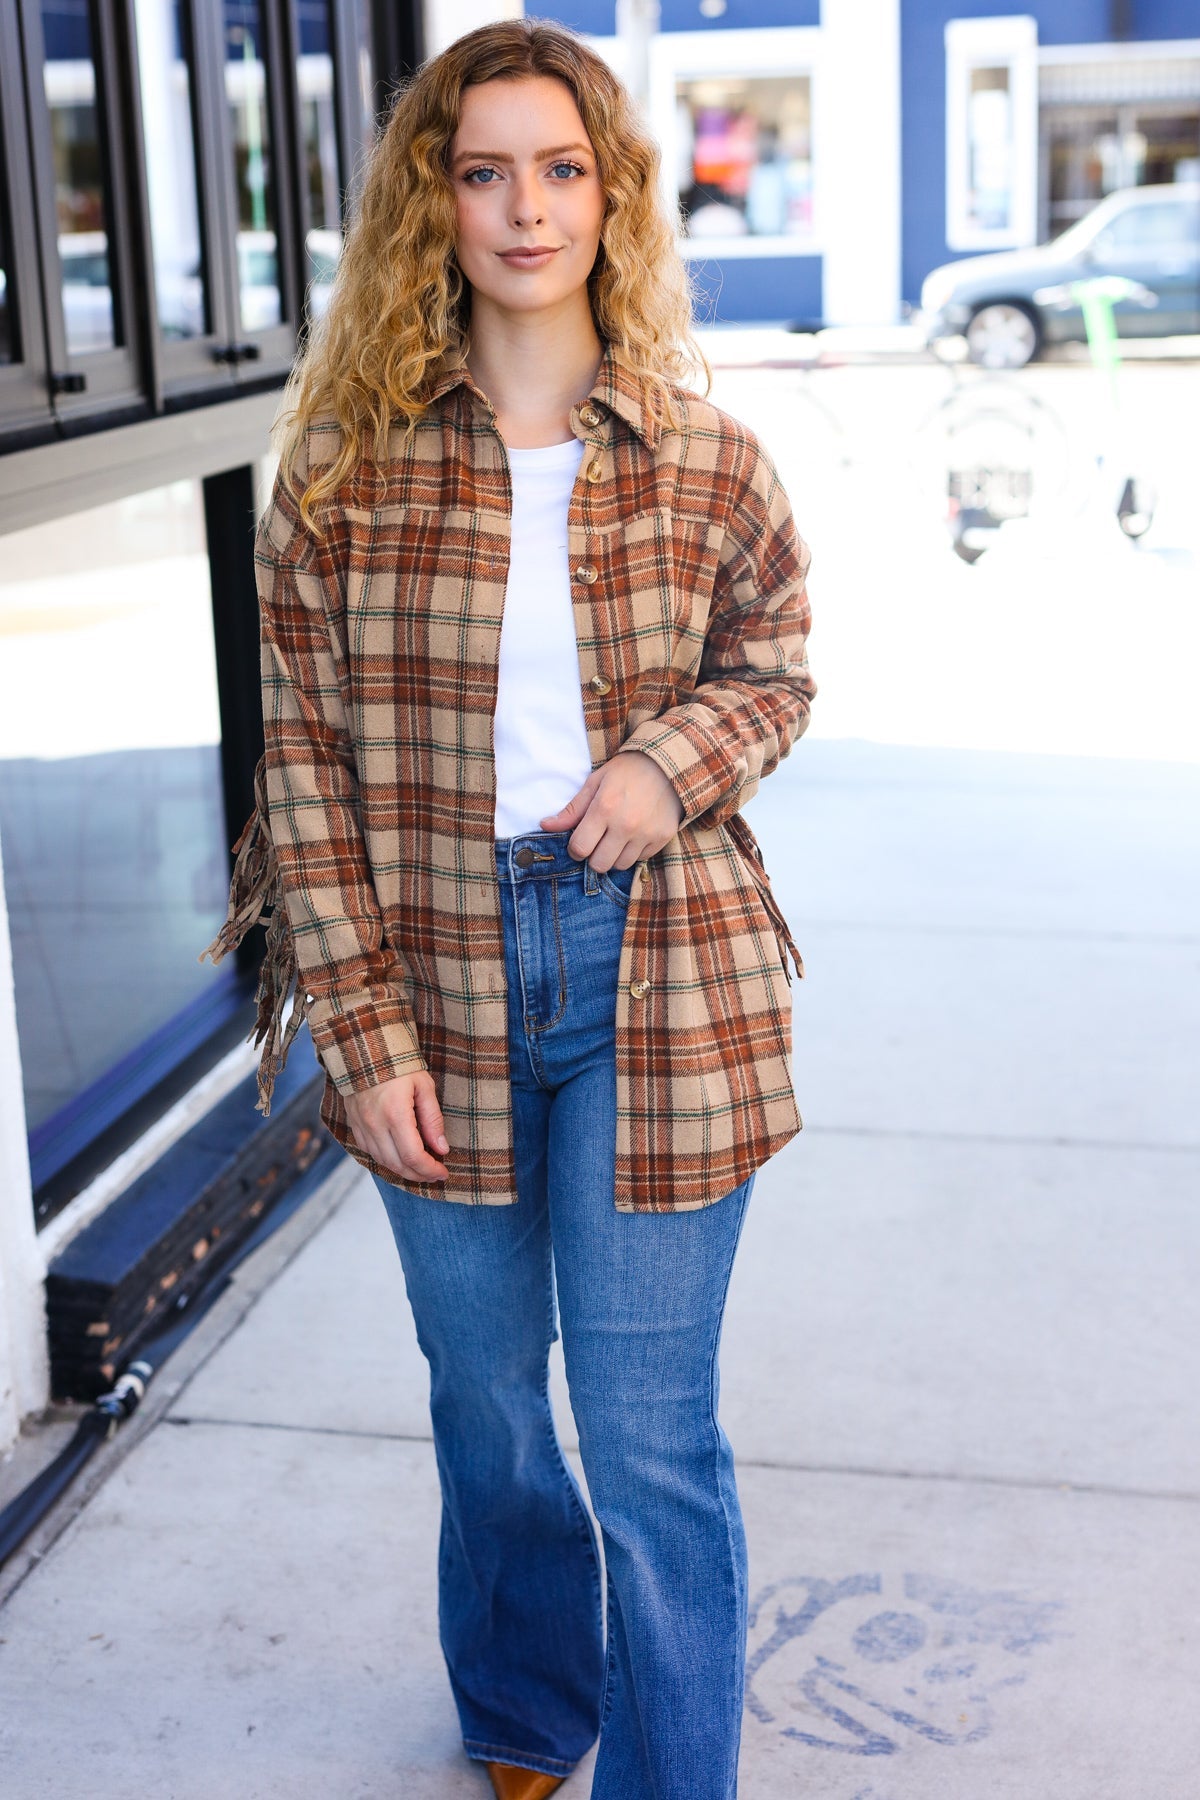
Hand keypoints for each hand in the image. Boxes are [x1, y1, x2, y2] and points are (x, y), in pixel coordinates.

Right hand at [344, 1070, 448, 1183]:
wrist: (364, 1048)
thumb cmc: (398, 1064)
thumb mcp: (424, 1086)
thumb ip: (433, 1119)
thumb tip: (441, 1148)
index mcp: (395, 1114)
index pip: (413, 1156)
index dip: (429, 1169)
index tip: (443, 1172)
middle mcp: (375, 1124)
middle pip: (398, 1164)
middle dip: (419, 1174)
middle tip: (435, 1174)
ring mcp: (362, 1126)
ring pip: (383, 1161)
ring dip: (403, 1170)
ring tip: (421, 1169)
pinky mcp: (355, 1125)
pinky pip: (370, 1152)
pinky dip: (387, 1160)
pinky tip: (400, 1158)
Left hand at [539, 750, 683, 871]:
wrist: (667, 764)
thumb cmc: (626, 771)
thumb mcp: (595, 782)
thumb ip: (572, 809)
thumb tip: (545, 825)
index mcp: (604, 808)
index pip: (580, 848)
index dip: (575, 848)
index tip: (580, 841)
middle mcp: (626, 825)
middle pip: (599, 864)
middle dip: (593, 855)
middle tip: (598, 841)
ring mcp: (646, 833)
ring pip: (620, 865)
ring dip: (614, 856)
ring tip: (616, 837)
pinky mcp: (662, 838)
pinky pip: (641, 859)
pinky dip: (633, 852)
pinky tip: (634, 834)